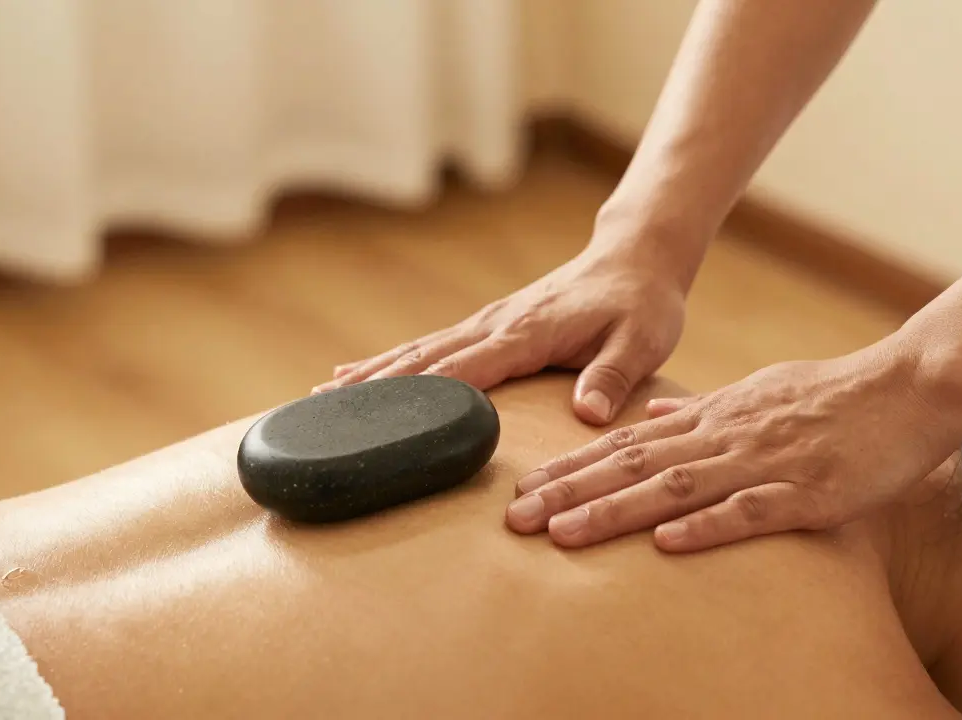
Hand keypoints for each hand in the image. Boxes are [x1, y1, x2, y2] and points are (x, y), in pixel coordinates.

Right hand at [314, 246, 687, 424]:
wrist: (634, 260)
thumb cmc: (641, 305)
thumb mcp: (642, 341)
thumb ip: (614, 376)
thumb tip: (588, 412)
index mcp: (528, 332)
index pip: (469, 370)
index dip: (427, 396)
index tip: (383, 421)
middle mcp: (496, 324)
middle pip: (425, 360)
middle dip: (376, 389)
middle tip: (324, 417)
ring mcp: (486, 322)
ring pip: (417, 351)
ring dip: (370, 375)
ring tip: (319, 398)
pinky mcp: (486, 326)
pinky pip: (429, 347)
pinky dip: (388, 362)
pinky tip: (354, 376)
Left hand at [504, 341, 960, 550]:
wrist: (907, 387)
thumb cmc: (831, 395)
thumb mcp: (755, 392)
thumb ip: (700, 408)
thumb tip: (648, 415)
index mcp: (712, 418)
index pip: (626, 444)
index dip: (572, 467)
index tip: (523, 486)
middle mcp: (725, 437)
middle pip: (633, 466)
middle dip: (570, 492)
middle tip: (514, 517)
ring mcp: (765, 463)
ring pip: (675, 488)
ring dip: (615, 512)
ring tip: (562, 534)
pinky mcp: (809, 491)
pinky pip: (750, 511)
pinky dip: (707, 527)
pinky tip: (667, 545)